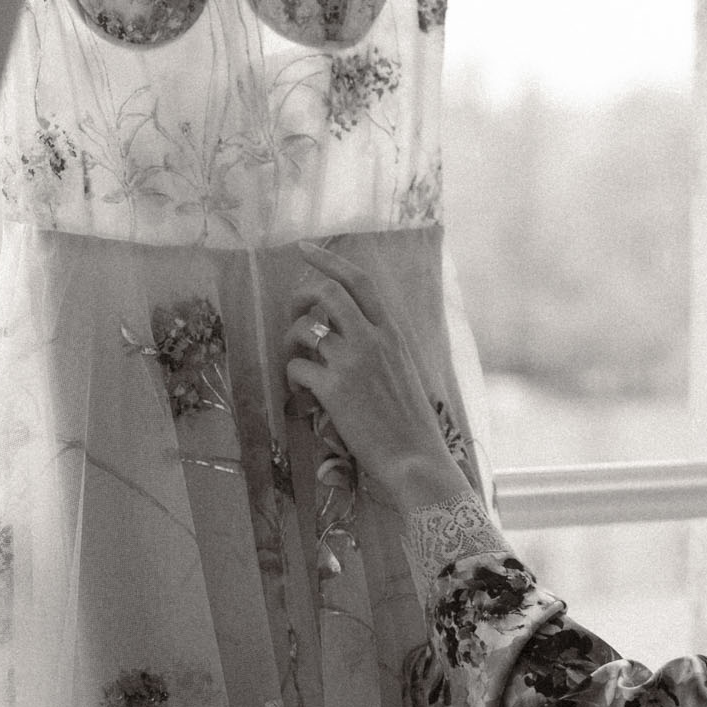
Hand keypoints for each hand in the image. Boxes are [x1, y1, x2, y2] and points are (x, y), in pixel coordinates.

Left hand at [285, 242, 468, 517]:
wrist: (416, 457)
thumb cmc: (409, 419)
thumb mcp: (402, 367)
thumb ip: (377, 342)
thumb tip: (342, 326)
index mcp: (392, 332)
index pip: (359, 280)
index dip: (329, 260)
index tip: (305, 248)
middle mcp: (372, 339)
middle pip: (326, 292)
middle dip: (299, 295)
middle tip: (292, 310)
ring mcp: (352, 362)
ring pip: (304, 329)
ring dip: (291, 341)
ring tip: (297, 359)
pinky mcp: (333, 389)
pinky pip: (296, 368)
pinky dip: (292, 377)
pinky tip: (303, 392)